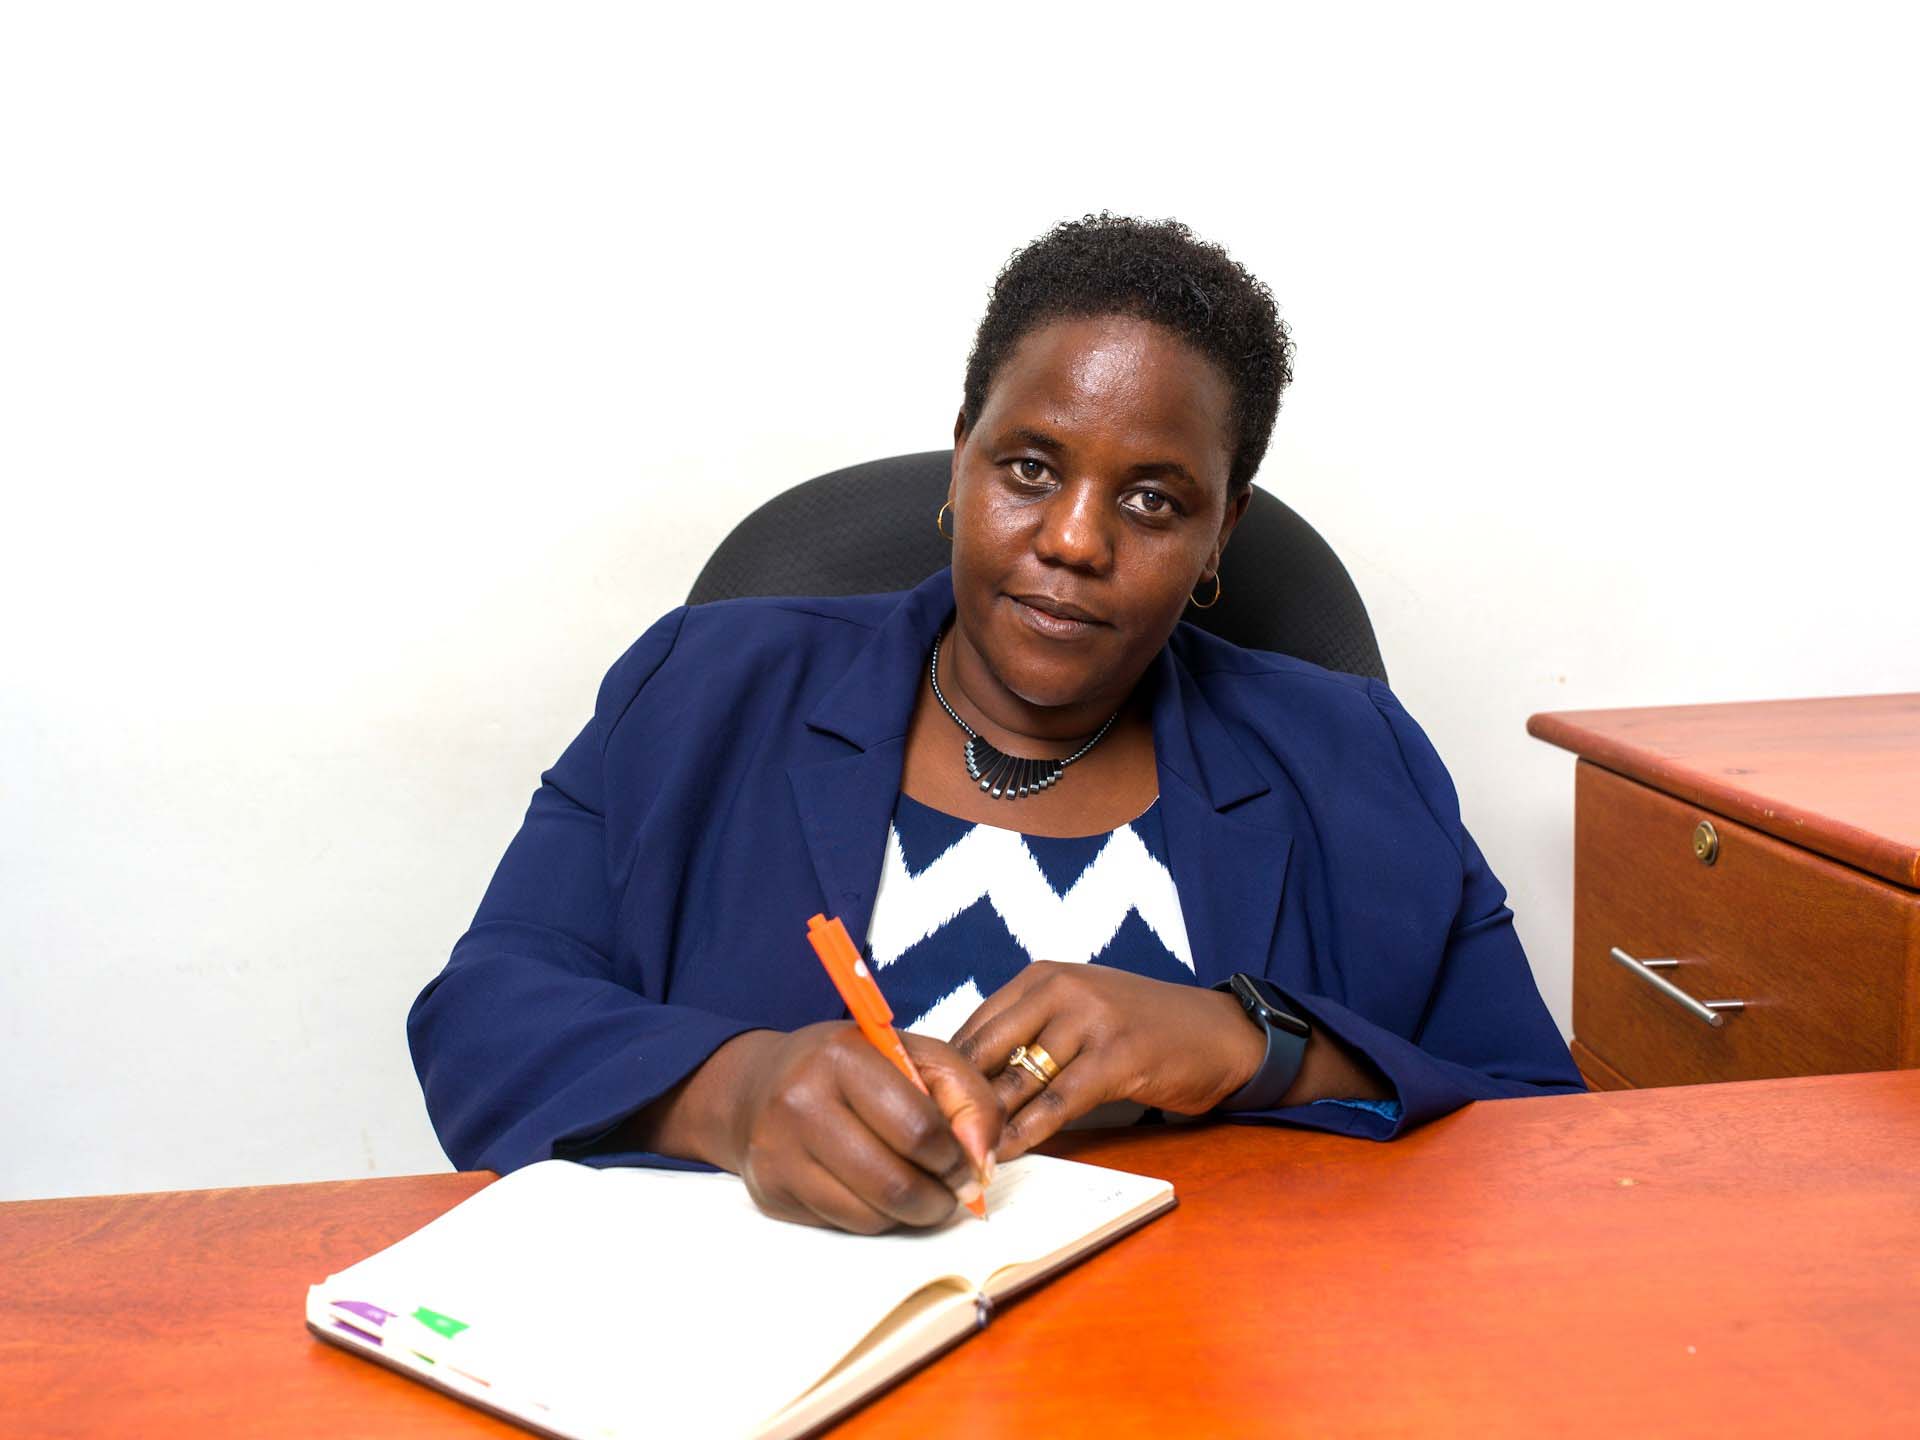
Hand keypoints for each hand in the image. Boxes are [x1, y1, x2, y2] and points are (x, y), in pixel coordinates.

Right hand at [717, 1023, 1002, 1233]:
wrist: (760, 1084)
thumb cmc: (853, 1068)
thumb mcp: (915, 1056)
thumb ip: (967, 1096)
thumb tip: (981, 1164)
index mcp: (842, 1056)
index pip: (917, 1129)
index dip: (957, 1158)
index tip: (969, 1166)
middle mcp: (800, 1102)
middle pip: (893, 1184)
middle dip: (938, 1199)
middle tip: (952, 1192)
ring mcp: (778, 1151)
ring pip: (870, 1216)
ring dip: (910, 1214)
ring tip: (919, 1191)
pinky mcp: (769, 1191)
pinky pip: (844, 1226)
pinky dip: (875, 1219)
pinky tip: (876, 1193)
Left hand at [950, 963, 1264, 1159]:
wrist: (1220, 1034)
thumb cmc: (1141, 1029)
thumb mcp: (1078, 1013)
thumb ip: (1028, 1034)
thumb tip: (964, 1080)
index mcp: (1043, 977)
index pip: (974, 1025)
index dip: (944, 1072)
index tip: (922, 1109)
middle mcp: (1061, 989)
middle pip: (986, 1050)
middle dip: (957, 1099)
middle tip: (930, 1140)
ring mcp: (1091, 1020)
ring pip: (1019, 1079)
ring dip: (988, 1123)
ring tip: (958, 1155)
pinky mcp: (1118, 1056)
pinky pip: (1059, 1102)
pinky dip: (1029, 1132)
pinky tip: (1007, 1153)